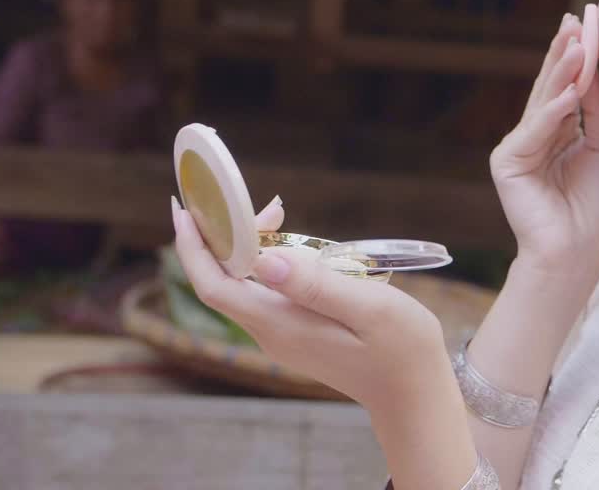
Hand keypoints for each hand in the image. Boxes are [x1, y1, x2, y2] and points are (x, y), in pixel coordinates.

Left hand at [169, 196, 445, 408]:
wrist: (413, 394)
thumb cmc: (401, 349)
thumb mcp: (369, 308)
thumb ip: (316, 284)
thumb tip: (266, 259)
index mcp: (281, 324)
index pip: (215, 285)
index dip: (194, 248)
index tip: (185, 212)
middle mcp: (272, 332)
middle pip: (226, 281)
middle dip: (228, 237)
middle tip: (266, 204)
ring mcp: (283, 335)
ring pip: (247, 285)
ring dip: (251, 248)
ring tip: (277, 214)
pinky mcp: (297, 334)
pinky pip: (267, 293)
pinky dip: (271, 263)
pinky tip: (295, 248)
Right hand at [490, 8, 598, 278]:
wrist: (577, 255)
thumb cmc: (593, 211)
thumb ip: (597, 112)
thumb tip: (594, 69)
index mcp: (557, 133)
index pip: (567, 87)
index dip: (578, 56)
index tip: (588, 23)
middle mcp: (534, 136)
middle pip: (551, 87)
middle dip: (565, 52)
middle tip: (575, 19)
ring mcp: (518, 148)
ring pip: (543, 102)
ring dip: (561, 72)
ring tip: (576, 43)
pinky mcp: (508, 163)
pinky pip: (536, 130)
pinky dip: (553, 111)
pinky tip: (570, 91)